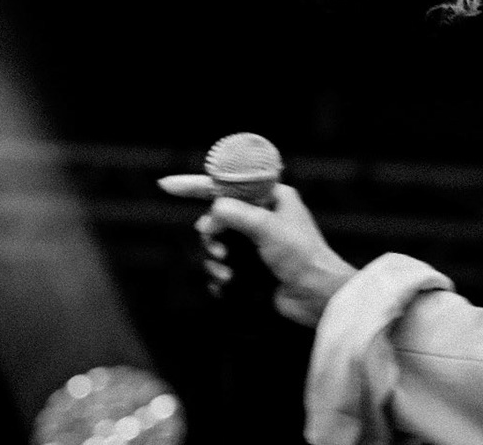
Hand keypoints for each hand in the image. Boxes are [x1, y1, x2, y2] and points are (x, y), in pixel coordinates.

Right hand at [157, 175, 356, 327]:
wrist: (317, 297)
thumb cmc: (302, 257)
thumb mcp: (268, 228)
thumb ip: (237, 214)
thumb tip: (212, 213)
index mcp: (272, 198)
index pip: (228, 185)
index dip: (196, 185)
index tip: (166, 185)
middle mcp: (262, 217)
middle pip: (217, 218)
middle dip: (211, 235)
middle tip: (219, 249)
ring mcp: (255, 243)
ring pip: (216, 244)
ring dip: (215, 260)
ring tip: (228, 273)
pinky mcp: (251, 268)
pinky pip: (221, 267)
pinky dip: (219, 276)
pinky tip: (227, 285)